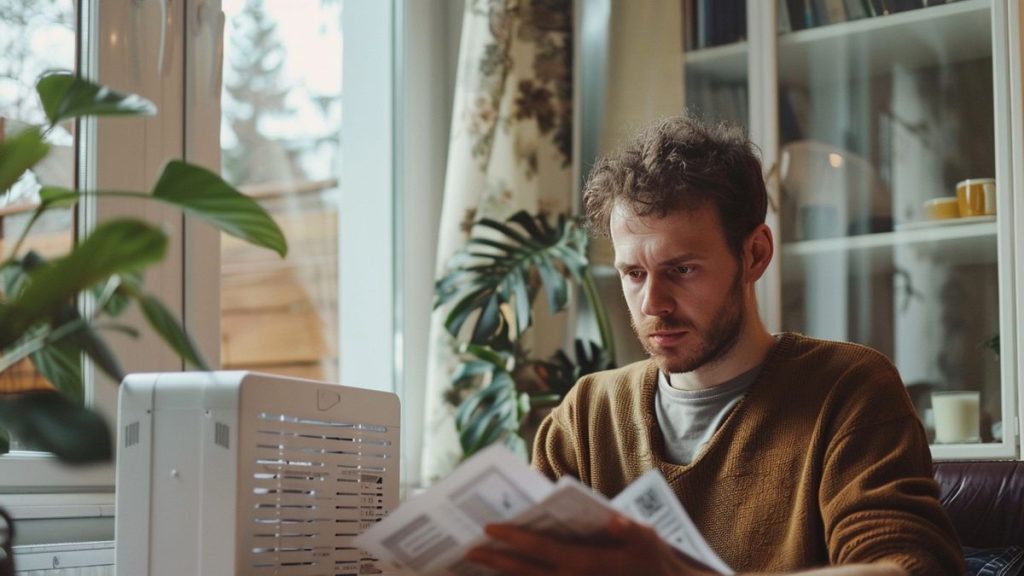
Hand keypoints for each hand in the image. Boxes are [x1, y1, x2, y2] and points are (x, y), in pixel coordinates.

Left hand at [465, 514, 718, 575]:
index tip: (489, 529)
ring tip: (479, 568)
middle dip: (496, 562)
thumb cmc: (654, 561)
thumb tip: (614, 519)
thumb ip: (628, 529)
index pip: (541, 550)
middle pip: (525, 573)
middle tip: (469, 552)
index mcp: (586, 564)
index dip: (514, 539)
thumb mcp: (646, 539)